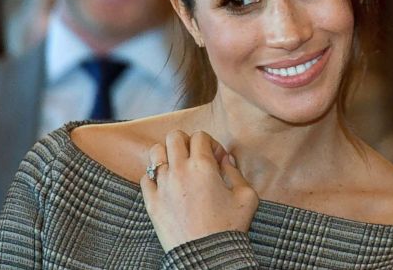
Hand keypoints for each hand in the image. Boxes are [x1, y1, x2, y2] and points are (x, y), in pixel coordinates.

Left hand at [140, 130, 258, 251]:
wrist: (206, 256)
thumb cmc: (230, 227)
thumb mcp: (247, 196)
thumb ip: (237, 172)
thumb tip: (226, 159)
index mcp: (203, 166)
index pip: (200, 136)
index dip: (211, 144)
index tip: (217, 160)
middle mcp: (179, 171)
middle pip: (174, 137)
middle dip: (186, 142)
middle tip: (195, 157)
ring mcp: (162, 186)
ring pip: (155, 152)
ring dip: (167, 155)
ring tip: (178, 167)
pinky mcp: (151, 202)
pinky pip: (145, 177)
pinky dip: (154, 176)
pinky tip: (166, 185)